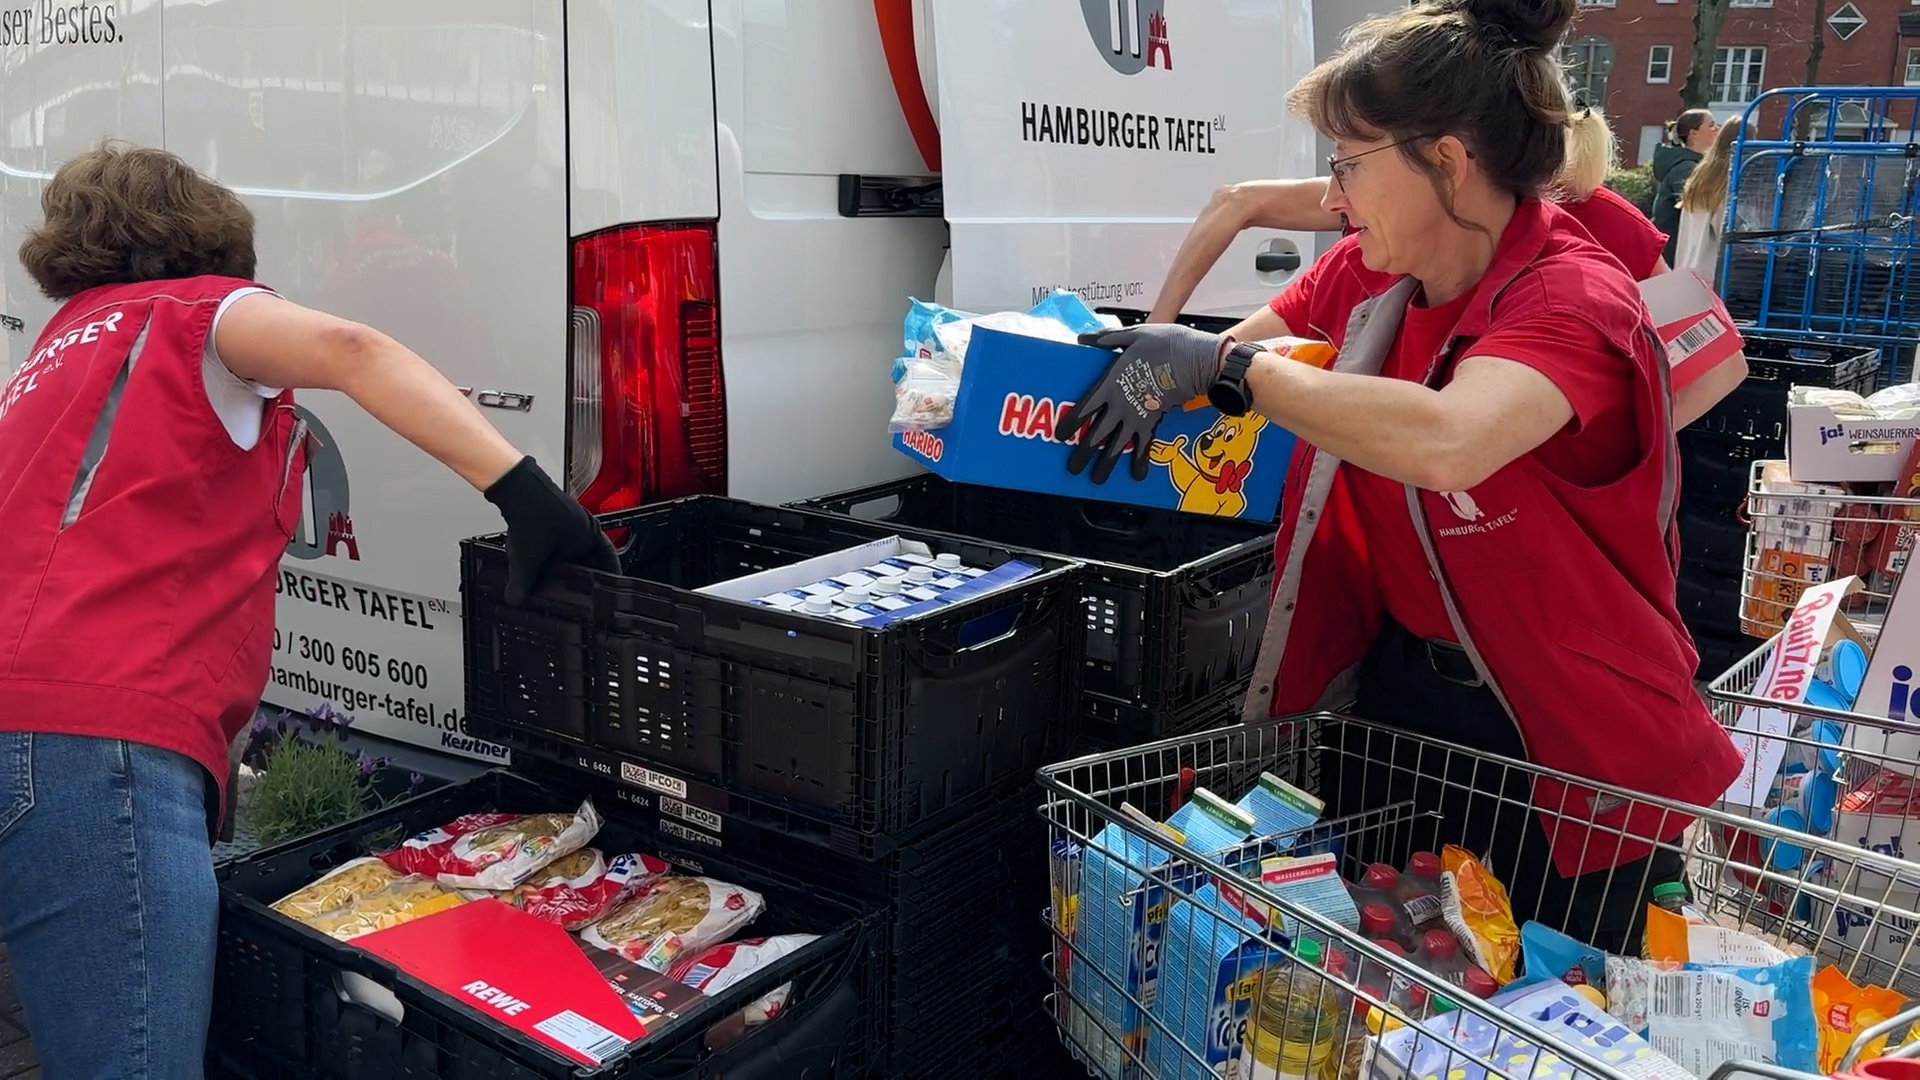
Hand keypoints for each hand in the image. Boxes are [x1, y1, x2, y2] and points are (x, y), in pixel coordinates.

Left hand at [483, 456, 621, 604]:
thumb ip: (523, 583)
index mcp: (590, 536)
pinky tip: (541, 559)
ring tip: (558, 577)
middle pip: (590, 558)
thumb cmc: (532, 511)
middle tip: (579, 591)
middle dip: (583, 575)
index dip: (607, 579)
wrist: (515, 486)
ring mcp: (572, 519)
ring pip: (574, 549)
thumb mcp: (528, 558)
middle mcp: (585, 527)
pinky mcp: (556, 515)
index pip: (609, 563)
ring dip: (567, 563)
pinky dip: (555, 552)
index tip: (607, 592)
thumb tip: (517, 598)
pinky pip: (561, 540)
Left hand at [1056, 324, 1224, 482]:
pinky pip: (1144, 446)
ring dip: (1106, 464)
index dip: (1071, 423)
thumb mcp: (1134, 335)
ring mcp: (1137, 416)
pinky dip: (1140, 461)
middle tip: (1072, 469)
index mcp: (1110, 384)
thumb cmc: (1166, 344)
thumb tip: (1083, 337)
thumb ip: (1107, 339)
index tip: (1060, 436)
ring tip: (1096, 481)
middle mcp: (1120, 405)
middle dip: (1083, 454)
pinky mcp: (1154, 422)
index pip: (1084, 408)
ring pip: (1117, 446)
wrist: (1196, 359)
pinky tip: (1137, 476)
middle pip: (1096, 434)